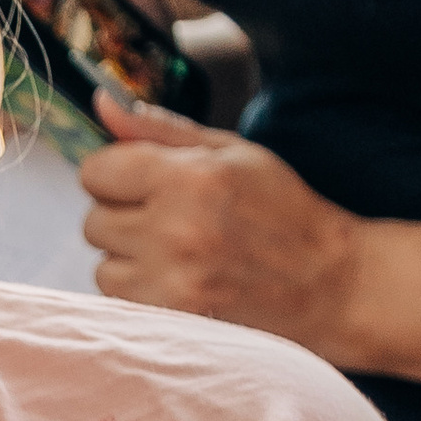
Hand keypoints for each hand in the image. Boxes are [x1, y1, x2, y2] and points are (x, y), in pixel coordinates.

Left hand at [79, 86, 364, 352]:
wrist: (328, 282)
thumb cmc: (281, 210)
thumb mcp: (231, 151)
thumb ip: (159, 128)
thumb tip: (101, 103)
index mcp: (190, 177)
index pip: (96, 172)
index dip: (115, 173)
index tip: (141, 181)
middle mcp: (176, 230)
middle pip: (93, 220)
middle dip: (123, 215)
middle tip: (169, 218)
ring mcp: (173, 280)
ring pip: (101, 265)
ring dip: (128, 258)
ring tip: (176, 252)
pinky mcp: (174, 317)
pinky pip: (119, 299)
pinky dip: (139, 289)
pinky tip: (177, 279)